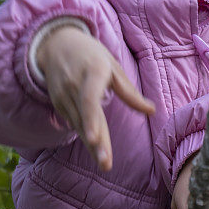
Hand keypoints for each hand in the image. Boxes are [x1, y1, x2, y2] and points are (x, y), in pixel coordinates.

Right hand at [36, 26, 154, 170]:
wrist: (56, 44)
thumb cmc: (91, 55)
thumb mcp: (112, 66)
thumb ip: (130, 92)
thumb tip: (152, 111)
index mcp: (93, 72)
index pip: (89, 99)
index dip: (91, 120)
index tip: (94, 139)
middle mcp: (75, 85)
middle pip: (85, 118)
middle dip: (95, 143)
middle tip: (106, 164)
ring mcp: (63, 95)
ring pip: (79, 124)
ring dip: (91, 145)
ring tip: (104, 163)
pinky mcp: (58, 103)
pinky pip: (74, 122)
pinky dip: (85, 135)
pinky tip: (95, 149)